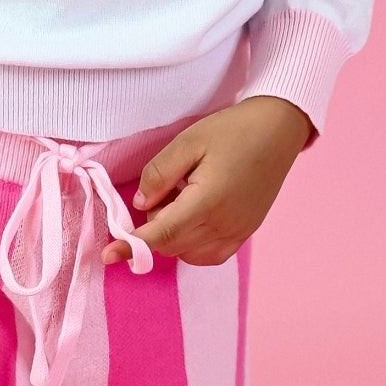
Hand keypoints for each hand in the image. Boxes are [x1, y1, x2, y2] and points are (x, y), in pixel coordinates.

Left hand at [104, 96, 314, 268]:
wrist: (279, 129)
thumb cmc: (234, 130)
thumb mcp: (188, 141)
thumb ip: (159, 175)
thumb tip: (140, 205)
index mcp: (208, 202)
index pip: (161, 234)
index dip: (131, 246)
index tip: (107, 255)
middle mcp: (224, 225)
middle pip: (171, 245)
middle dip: (154, 226)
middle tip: (165, 190)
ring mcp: (238, 232)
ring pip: (188, 254)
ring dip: (173, 235)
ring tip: (183, 198)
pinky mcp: (245, 233)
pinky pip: (209, 255)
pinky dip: (192, 244)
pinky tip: (194, 214)